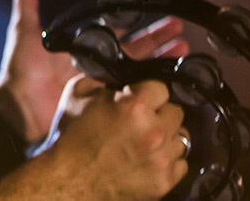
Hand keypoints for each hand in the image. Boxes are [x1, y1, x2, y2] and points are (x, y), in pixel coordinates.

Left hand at [0, 0, 187, 141]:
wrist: (16, 112)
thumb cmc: (18, 75)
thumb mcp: (24, 38)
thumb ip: (27, 11)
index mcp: (83, 50)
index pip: (117, 34)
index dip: (138, 26)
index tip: (159, 18)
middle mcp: (96, 67)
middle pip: (135, 51)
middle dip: (158, 41)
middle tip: (180, 32)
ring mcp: (103, 87)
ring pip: (139, 71)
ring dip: (160, 61)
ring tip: (183, 51)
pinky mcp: (106, 106)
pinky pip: (133, 96)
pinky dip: (151, 89)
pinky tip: (171, 84)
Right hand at [35, 77, 187, 200]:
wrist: (67, 179)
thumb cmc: (71, 138)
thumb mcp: (79, 94)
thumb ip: (106, 76)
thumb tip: (125, 70)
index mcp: (133, 107)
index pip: (162, 87)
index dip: (147, 92)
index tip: (139, 99)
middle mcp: (153, 133)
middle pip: (176, 111)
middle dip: (158, 113)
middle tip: (138, 121)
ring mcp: (161, 159)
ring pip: (181, 138)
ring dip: (165, 138)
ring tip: (142, 142)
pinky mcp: (164, 180)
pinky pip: (181, 163)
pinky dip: (166, 160)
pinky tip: (146, 158)